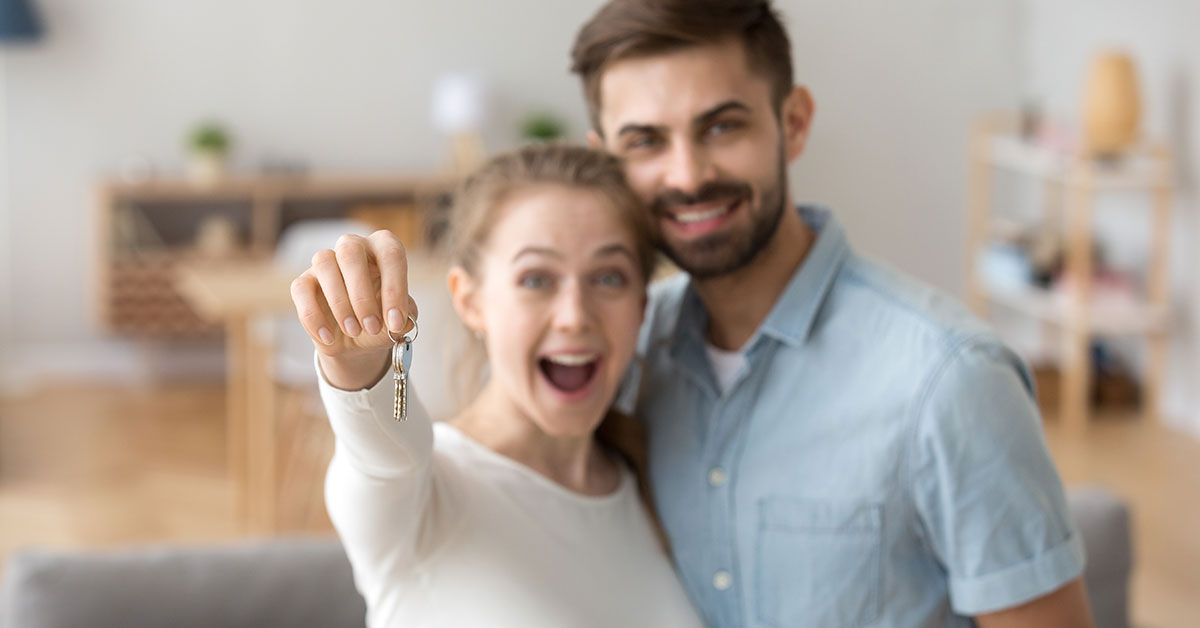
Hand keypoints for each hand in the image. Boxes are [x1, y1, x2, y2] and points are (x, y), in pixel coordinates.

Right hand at [289, 230, 417, 389]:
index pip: (390, 254)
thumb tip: (398, 323)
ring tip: (353, 331)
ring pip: (324, 264)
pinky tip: (328, 337)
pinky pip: (301, 289)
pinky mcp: (304, 282)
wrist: (355, 341)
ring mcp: (326, 263)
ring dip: (340, 303)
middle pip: (350, 251)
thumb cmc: (381, 322)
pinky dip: (314, 316)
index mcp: (383, 249)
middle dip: (362, 294)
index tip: (396, 323)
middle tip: (372, 327)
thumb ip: (404, 320)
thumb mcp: (398, 324)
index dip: (394, 288)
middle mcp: (353, 248)